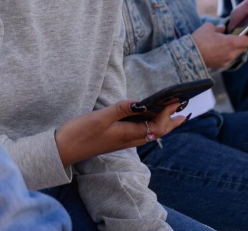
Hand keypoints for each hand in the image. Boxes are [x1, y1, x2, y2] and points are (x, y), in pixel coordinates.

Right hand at [55, 100, 187, 166]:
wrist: (63, 149)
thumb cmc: (80, 133)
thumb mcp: (100, 118)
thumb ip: (121, 109)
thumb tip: (141, 102)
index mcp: (129, 135)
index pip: (157, 125)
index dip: (168, 113)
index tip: (177, 99)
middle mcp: (129, 139)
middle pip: (157, 131)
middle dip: (171, 120)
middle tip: (184, 109)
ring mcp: (123, 139)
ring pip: (149, 131)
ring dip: (162, 121)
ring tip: (172, 112)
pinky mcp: (116, 137)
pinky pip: (139, 130)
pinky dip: (148, 122)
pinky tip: (146, 115)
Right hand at [191, 23, 247, 69]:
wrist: (189, 55)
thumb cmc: (199, 40)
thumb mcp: (208, 27)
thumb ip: (219, 28)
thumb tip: (223, 28)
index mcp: (232, 43)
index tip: (246, 33)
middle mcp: (232, 53)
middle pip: (243, 47)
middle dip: (240, 42)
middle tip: (233, 36)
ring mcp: (227, 60)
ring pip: (235, 53)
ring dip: (232, 48)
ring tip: (222, 43)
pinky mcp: (221, 65)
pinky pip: (228, 58)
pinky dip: (226, 53)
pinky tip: (217, 50)